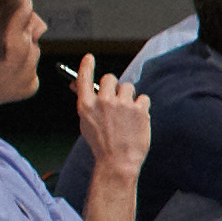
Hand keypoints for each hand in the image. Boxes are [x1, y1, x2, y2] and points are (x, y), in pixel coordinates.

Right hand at [68, 62, 150, 184]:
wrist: (118, 162)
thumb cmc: (101, 144)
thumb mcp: (86, 122)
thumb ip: (86, 102)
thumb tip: (78, 85)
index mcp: (86, 105)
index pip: (84, 78)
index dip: (87, 66)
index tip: (89, 58)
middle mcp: (103, 101)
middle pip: (110, 78)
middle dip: (114, 87)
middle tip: (117, 101)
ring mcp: (122, 105)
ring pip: (128, 87)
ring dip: (129, 97)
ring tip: (128, 114)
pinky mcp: (140, 109)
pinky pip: (143, 98)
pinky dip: (142, 106)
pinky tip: (138, 119)